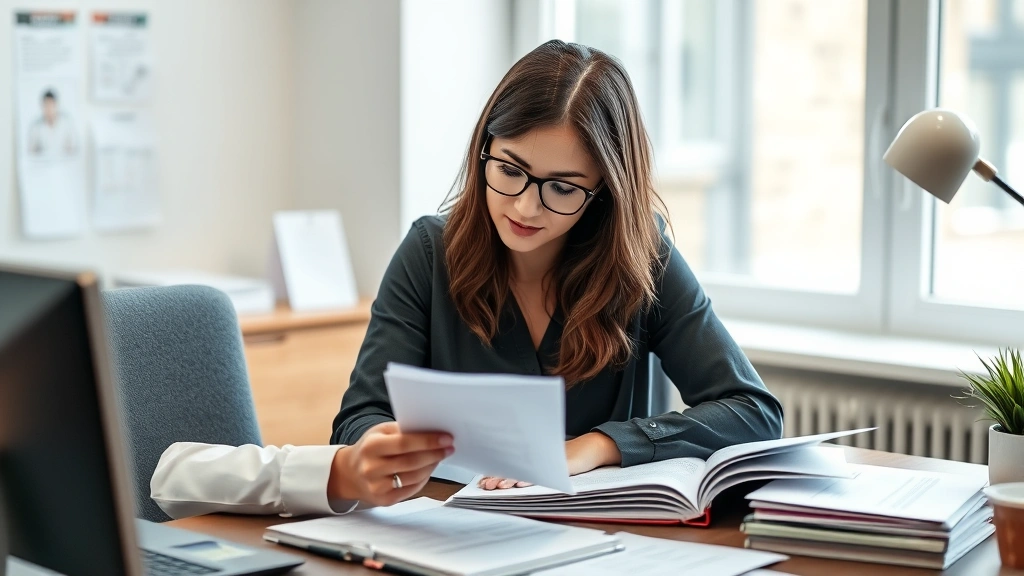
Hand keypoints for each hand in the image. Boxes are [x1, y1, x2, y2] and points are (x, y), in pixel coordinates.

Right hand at [328, 421, 452, 505]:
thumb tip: (432, 431)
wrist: (350, 473)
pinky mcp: (384, 500)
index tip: (446, 438)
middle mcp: (371, 468)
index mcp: (371, 446)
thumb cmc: (370, 448)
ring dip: (432, 466)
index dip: (428, 441)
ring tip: (440, 456)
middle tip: (449, 447)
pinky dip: (424, 478)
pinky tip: (429, 468)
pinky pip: (412, 489)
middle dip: (435, 454)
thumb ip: (403, 431)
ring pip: (415, 477)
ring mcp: (377, 487)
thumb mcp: (380, 432)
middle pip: (412, 462)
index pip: (404, 443)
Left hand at [478, 432, 620, 489]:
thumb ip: (529, 469)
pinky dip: (531, 478)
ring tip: (500, 485)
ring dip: (511, 478)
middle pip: (515, 466)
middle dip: (498, 476)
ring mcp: (549, 461)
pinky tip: (521, 483)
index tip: (483, 481)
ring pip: (526, 470)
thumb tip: (502, 478)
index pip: (510, 465)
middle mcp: (538, 457)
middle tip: (487, 484)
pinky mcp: (561, 466)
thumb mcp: (546, 463)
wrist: (591, 448)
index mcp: (532, 457)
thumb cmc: (567, 457)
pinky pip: (545, 474)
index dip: (496, 473)